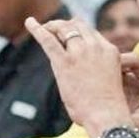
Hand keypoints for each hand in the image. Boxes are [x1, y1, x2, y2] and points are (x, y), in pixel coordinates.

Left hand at [25, 17, 131, 136]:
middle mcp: (95, 47)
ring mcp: (80, 52)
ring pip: (64, 29)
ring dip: (52, 26)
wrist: (106, 115)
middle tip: (53, 29)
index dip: (78, 32)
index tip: (69, 37)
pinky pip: (48, 40)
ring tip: (44, 28)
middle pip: (78, 26)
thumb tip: (80, 71)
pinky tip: (29, 22)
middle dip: (64, 25)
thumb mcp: (107, 79)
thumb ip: (96, 68)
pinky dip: (37, 29)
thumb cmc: (107, 106)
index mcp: (109, 50)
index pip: (91, 33)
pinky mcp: (65, 62)